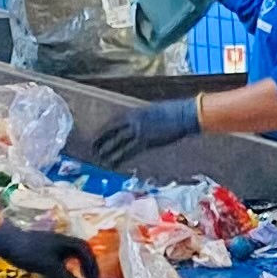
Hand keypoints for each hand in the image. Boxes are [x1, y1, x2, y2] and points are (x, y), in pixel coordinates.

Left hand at [0, 221, 91, 277]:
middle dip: (88, 267)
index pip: (87, 253)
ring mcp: (54, 243)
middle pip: (82, 252)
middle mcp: (64, 241)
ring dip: (78, 267)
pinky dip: (67, 267)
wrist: (7, 241)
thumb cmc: (30, 252)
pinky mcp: (45, 247)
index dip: (93, 268)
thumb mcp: (50, 268)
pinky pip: (63, 257)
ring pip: (72, 254)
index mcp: (68, 242)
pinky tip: (63, 275)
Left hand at [81, 95, 202, 173]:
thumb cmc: (174, 113)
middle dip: (101, 143)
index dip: (103, 133)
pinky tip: (112, 165)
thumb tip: (138, 125)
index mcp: (134, 113)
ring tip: (98, 161)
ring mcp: (139, 131)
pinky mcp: (146, 141)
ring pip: (117, 144)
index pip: (113, 124)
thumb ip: (143, 118)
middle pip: (111, 133)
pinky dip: (119, 159)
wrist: (184, 114)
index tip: (96, 139)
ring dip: (107, 153)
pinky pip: (128, 152)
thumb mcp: (154, 112)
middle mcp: (133, 121)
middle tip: (92, 151)